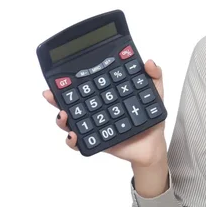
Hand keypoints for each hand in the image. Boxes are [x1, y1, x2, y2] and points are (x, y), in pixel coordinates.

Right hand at [42, 59, 167, 166]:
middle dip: (57, 97)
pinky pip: (80, 143)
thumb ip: (153, 75)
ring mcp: (95, 126)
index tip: (62, 76)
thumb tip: (148, 61)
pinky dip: (73, 141)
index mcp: (106, 94)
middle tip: (51, 93)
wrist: (153, 145)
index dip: (71, 79)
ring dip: (62, 119)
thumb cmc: (150, 117)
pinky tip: (74, 136)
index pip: (86, 84)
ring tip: (63, 115)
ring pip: (71, 121)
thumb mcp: (154, 92)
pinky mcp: (96, 142)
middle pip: (72, 102)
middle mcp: (96, 109)